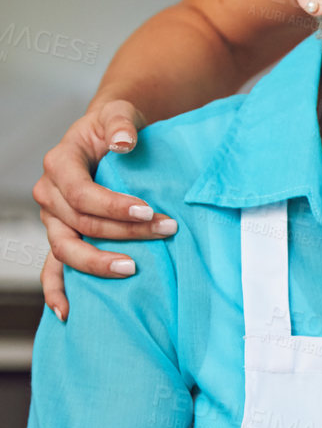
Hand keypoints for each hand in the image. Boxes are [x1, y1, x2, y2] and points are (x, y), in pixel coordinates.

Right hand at [34, 97, 174, 317]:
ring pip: (66, 250)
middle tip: (165, 231)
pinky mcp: (63, 238)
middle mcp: (50, 195)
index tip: (147, 209)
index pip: (81, 192)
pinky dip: (56, 291)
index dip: (113, 205)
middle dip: (123, 233)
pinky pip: (52, 269)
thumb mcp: (119, 114)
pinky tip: (68, 313)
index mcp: (59, 164)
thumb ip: (121, 123)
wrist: (112, 137)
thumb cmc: (116, 126)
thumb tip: (123, 143)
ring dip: (97, 264)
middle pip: (80, 223)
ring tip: (132, 269)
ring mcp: (54, 221)